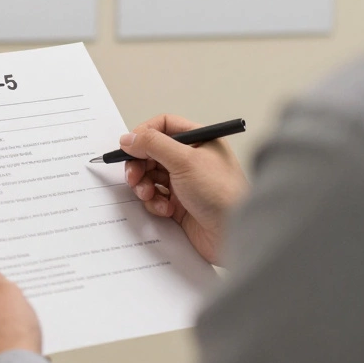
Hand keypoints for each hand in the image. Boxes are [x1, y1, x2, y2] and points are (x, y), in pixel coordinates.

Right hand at [122, 115, 249, 264]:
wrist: (234, 236)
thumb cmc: (222, 195)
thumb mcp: (185, 161)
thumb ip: (153, 145)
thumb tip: (129, 138)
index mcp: (199, 141)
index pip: (164, 126)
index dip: (144, 134)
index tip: (129, 146)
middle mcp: (192, 159)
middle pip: (152, 152)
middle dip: (139, 165)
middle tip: (133, 177)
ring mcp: (185, 182)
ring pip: (150, 176)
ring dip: (145, 186)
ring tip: (149, 195)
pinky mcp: (180, 205)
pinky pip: (155, 197)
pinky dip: (155, 203)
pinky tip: (165, 210)